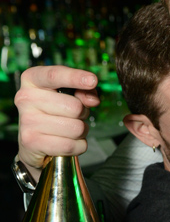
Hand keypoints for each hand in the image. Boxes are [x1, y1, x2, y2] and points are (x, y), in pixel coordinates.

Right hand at [14, 66, 99, 180]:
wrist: (33, 140)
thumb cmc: (53, 111)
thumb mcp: (69, 95)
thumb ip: (83, 92)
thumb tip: (92, 100)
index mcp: (32, 79)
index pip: (55, 75)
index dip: (75, 77)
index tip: (93, 80)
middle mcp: (25, 97)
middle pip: (74, 107)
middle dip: (83, 114)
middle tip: (74, 116)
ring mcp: (27, 120)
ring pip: (75, 128)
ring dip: (81, 131)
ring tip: (69, 130)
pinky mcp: (31, 141)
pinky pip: (70, 145)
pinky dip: (77, 146)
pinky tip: (68, 142)